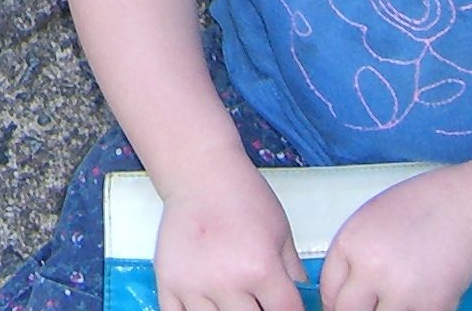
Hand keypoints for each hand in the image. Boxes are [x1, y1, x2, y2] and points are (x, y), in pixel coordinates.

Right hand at [153, 175, 310, 310]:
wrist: (200, 173)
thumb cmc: (243, 196)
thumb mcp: (282, 232)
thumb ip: (294, 272)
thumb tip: (303, 303)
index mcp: (262, 268)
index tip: (284, 307)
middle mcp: (227, 281)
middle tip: (258, 300)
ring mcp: (194, 285)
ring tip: (234, 301)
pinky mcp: (168, 282)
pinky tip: (208, 306)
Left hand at [316, 170, 471, 310]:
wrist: (464, 208)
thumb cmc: (416, 209)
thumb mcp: (367, 222)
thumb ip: (350, 258)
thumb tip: (340, 295)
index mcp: (351, 243)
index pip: (328, 292)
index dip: (334, 304)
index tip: (342, 306)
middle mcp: (372, 269)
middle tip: (367, 305)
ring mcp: (403, 291)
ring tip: (395, 297)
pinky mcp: (433, 306)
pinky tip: (419, 296)